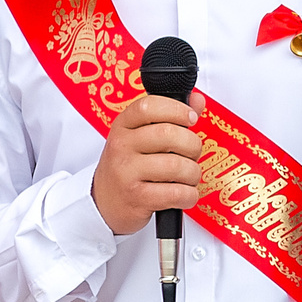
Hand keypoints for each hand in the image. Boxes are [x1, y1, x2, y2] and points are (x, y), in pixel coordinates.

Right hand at [91, 88, 206, 236]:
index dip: (177, 109)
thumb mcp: (141, 136)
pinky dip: (189, 195)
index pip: (149, 106)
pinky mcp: (136, 197)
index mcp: (123, 125)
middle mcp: (122, 146)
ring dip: (192, 173)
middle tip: (192, 154)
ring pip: (176, 165)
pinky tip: (184, 194)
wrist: (104, 201)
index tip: (191, 118)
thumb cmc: (129, 166)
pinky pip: (175, 193)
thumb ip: (171, 116)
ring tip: (188, 177)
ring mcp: (126, 172)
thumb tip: (197, 100)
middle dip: (193, 146)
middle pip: (168, 134)